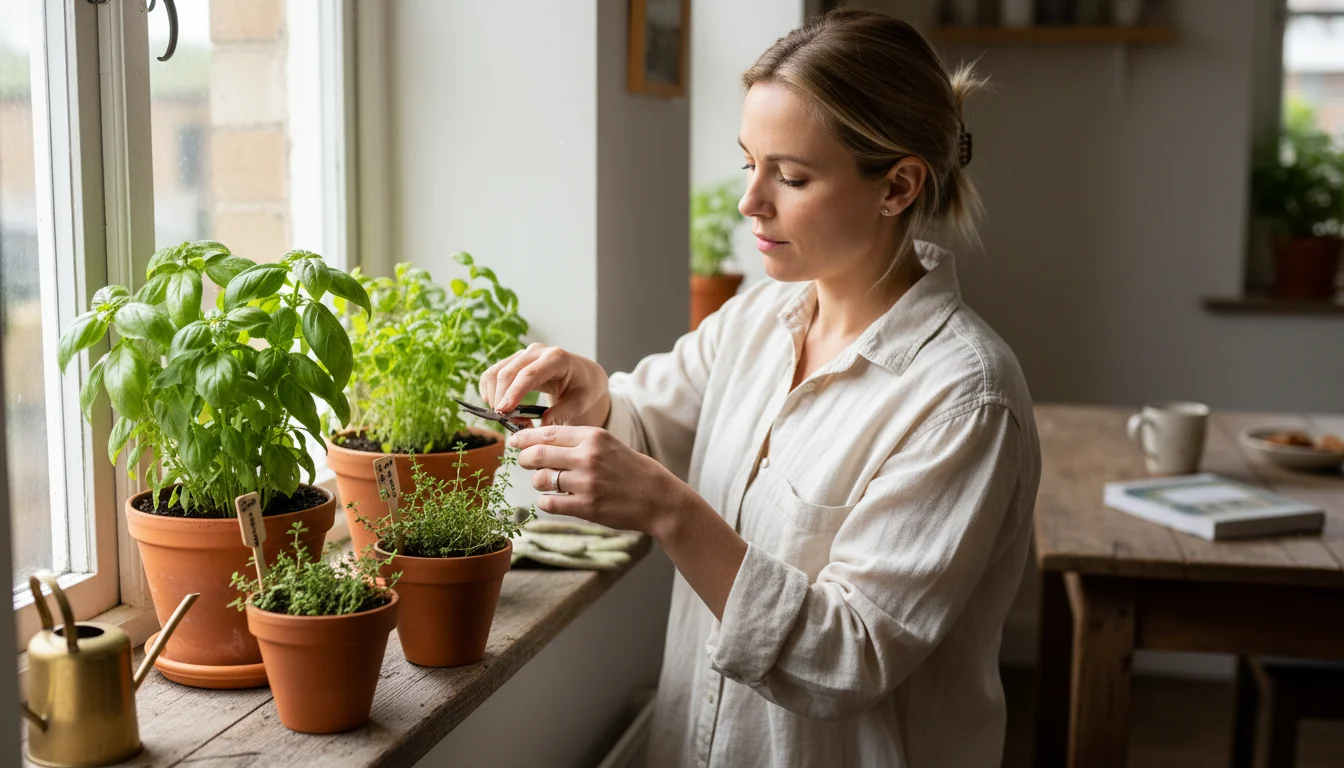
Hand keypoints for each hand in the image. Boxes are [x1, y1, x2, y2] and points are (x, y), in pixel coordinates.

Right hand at [479, 344, 610, 427]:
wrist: (583, 374)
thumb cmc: (584, 388)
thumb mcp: (580, 402)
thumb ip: (562, 414)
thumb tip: (542, 427)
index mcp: (557, 358)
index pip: (529, 374)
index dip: (514, 392)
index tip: (504, 411)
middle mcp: (537, 351)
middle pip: (508, 372)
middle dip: (501, 399)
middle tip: (507, 423)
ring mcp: (523, 354)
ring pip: (495, 372)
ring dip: (494, 397)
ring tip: (508, 418)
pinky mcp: (514, 360)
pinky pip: (492, 374)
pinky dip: (490, 391)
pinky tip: (501, 407)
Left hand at [510, 425, 693, 535]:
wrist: (659, 498)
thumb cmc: (634, 471)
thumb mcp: (609, 445)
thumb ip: (579, 442)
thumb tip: (543, 442)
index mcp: (594, 437)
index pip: (548, 432)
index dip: (525, 437)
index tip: (515, 441)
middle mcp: (588, 457)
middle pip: (537, 455)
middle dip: (524, 459)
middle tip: (524, 462)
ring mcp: (586, 483)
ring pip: (540, 480)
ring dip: (538, 482)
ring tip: (547, 483)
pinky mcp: (586, 507)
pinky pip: (549, 503)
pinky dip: (546, 502)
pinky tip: (555, 500)